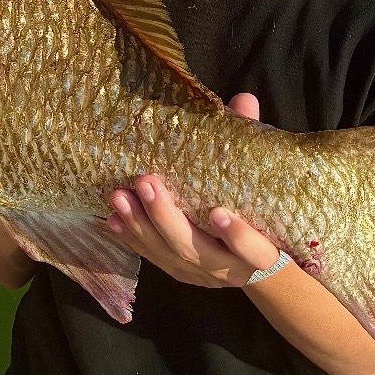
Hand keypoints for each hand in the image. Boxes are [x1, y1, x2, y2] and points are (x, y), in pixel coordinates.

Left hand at [105, 92, 287, 288]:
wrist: (256, 260)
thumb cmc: (258, 209)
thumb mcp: (259, 181)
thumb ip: (251, 143)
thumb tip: (243, 100)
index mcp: (262, 251)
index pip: (255, 251)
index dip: (238, 237)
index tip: (218, 213)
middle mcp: (231, 269)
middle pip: (197, 251)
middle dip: (167, 219)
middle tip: (146, 183)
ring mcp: (201, 274)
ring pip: (169, 255)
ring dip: (141, 226)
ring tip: (118, 196)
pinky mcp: (179, 272)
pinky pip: (152, 257)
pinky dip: (132, 238)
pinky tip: (112, 219)